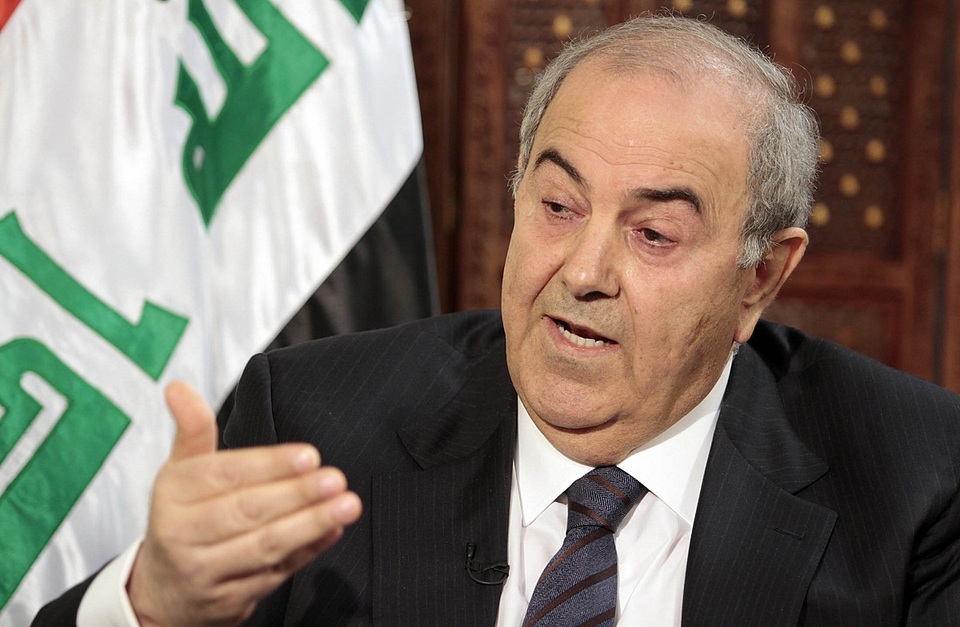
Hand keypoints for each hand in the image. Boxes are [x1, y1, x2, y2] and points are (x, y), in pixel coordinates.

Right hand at [126, 381, 361, 626]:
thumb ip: (192, 430)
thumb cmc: (181, 519)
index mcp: (172, 496)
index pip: (222, 476)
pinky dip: (307, 552)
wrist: (161, 594)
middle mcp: (184, 535)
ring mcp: (206, 572)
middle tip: (334, 478)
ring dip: (310, 524)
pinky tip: (332, 531)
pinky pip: (275, 574)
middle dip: (297, 495)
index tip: (308, 455)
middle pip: (246, 512)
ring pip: (264, 546)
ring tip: (346, 504)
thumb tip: (179, 388)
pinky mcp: (230, 601)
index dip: (268, 465)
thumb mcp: (180, 473)